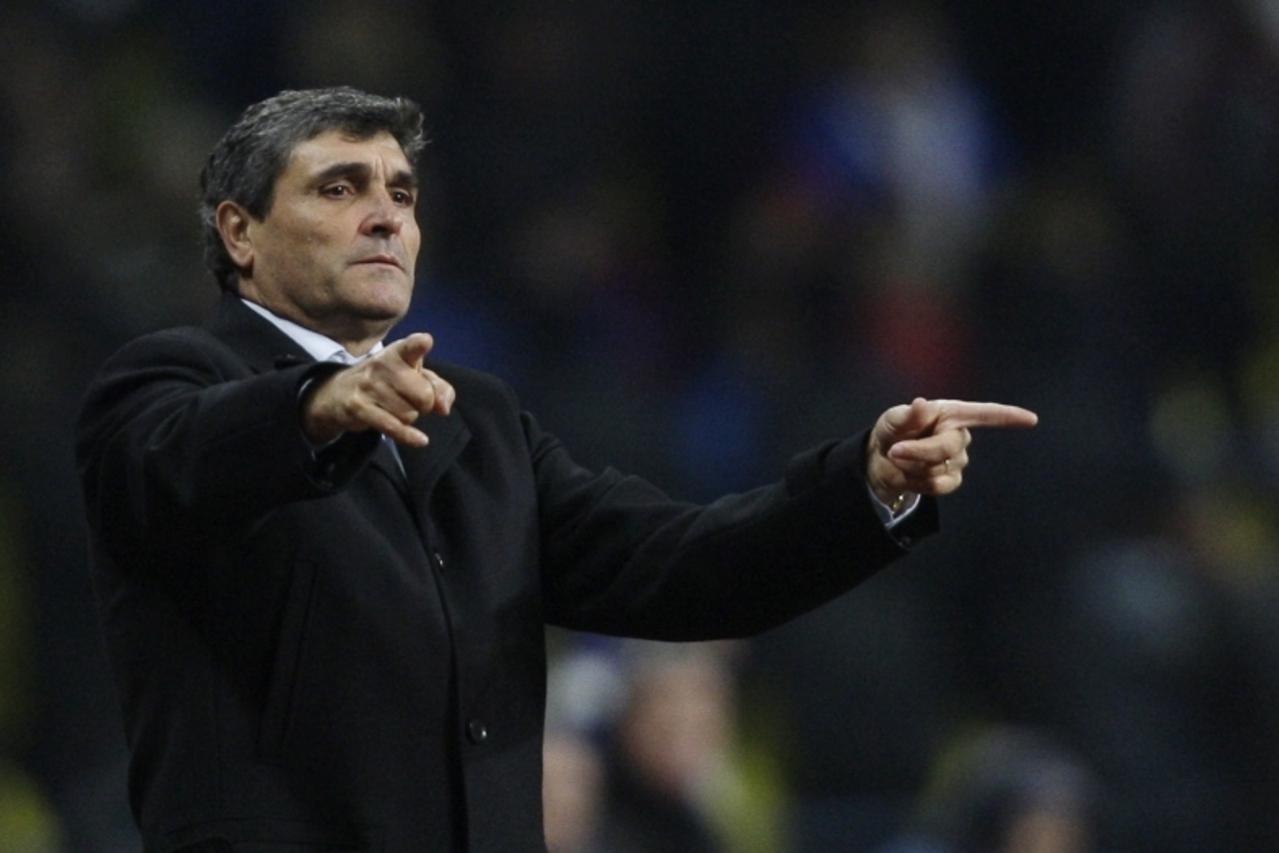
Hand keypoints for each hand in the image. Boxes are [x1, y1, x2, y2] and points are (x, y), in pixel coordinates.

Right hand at [301, 333, 455, 446]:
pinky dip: (408, 436)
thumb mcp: (414, 377)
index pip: (411, 346)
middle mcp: (383, 365)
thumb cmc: (386, 382)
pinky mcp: (359, 407)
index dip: (419, 345)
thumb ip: (438, 388)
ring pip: (410, 415)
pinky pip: (393, 426)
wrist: (338, 392)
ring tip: (394, 408)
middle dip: (424, 405)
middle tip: (412, 401)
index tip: (425, 342)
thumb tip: (443, 408)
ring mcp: (369, 386)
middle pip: (424, 395)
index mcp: (399, 353)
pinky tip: (420, 440)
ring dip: (408, 418)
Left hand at [866, 397, 1037, 505]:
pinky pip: (938, 485)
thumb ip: (906, 415)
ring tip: (903, 459)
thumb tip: (921, 403)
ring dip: (912, 467)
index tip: (1031, 420)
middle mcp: (959, 435)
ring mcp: (958, 460)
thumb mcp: (892, 420)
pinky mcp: (951, 480)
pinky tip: (911, 475)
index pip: (983, 414)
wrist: (882, 462)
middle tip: (894, 451)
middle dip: (918, 451)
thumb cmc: (893, 432)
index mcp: (950, 414)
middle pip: (947, 447)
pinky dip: (918, 482)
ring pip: (938, 469)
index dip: (1006, 416)